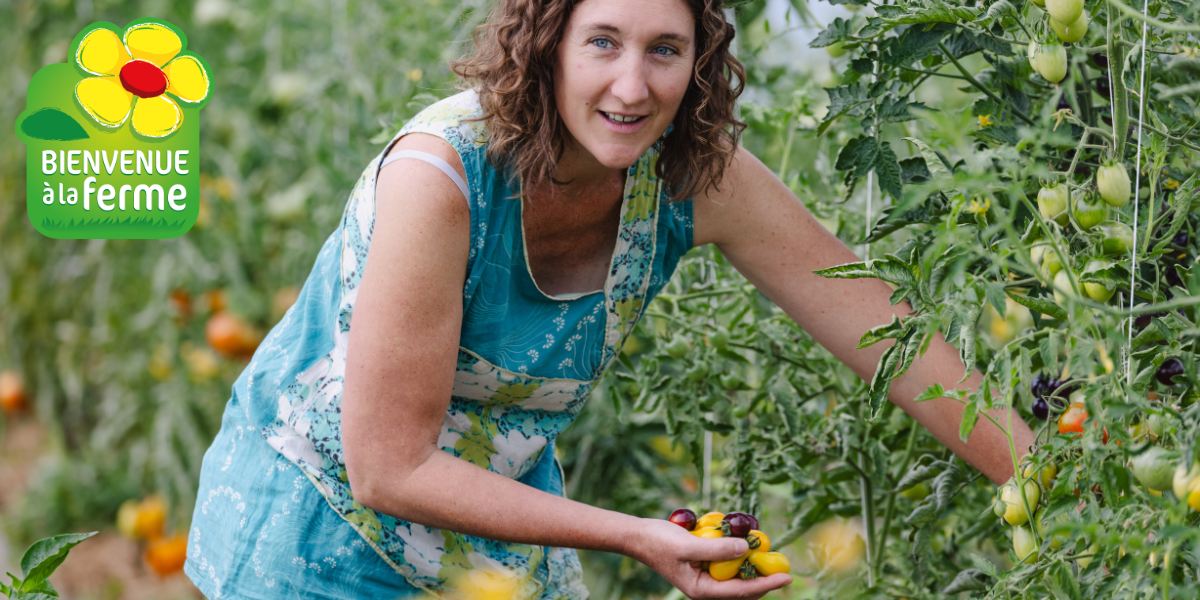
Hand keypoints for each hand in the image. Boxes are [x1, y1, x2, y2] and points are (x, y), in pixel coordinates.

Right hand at [624, 518, 792, 598]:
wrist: (638, 535)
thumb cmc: (659, 542)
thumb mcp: (688, 545)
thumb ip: (716, 549)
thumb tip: (744, 548)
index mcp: (702, 590)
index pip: (741, 591)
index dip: (767, 585)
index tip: (787, 577)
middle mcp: (706, 586)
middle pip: (743, 587)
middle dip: (763, 577)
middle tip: (783, 565)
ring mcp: (705, 575)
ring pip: (737, 574)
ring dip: (751, 563)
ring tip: (767, 551)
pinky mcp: (703, 562)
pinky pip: (727, 562)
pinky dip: (737, 553)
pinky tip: (744, 540)